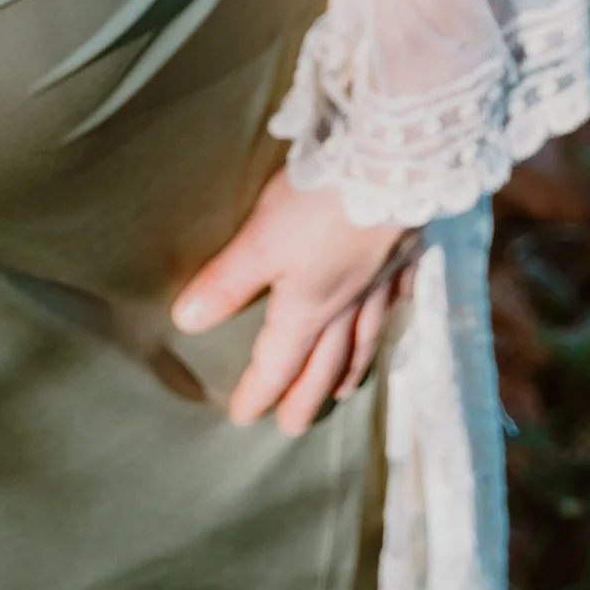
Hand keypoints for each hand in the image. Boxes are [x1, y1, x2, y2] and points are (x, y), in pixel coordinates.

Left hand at [172, 169, 417, 434]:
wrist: (394, 163)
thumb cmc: (321, 204)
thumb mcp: (261, 241)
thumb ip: (227, 283)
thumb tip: (185, 323)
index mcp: (309, 307)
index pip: (279, 361)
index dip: (259, 390)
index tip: (243, 417)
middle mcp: (347, 303)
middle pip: (325, 362)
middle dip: (307, 396)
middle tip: (293, 426)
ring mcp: (380, 278)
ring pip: (364, 335)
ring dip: (350, 367)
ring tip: (343, 390)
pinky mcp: (403, 247)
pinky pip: (399, 291)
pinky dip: (394, 309)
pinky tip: (397, 307)